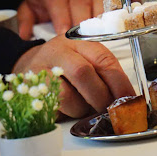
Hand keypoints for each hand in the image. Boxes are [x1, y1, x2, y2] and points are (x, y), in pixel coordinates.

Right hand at [12, 35, 134, 117]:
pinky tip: (69, 109)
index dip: (119, 82)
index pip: (103, 59)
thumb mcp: (85, 59)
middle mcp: (59, 52)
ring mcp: (42, 70)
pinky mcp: (31, 91)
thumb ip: (104, 74)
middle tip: (109, 110)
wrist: (27, 64)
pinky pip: (54, 108)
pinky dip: (67, 113)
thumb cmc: (65, 65)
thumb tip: (125, 99)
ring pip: (67, 95)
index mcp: (79, 42)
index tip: (129, 99)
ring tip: (85, 108)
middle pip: (83, 73)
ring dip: (82, 108)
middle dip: (101, 97)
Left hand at [17, 0, 116, 39]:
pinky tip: (118, 26)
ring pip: (100, 0)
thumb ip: (26, 21)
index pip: (58, 0)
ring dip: (101, 19)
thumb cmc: (47, 3)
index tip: (63, 33)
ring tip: (101, 36)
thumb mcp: (31, 9)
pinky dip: (118, 12)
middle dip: (82, 22)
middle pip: (81, 1)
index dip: (62, 17)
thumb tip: (25, 35)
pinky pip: (116, 0)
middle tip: (83, 39)